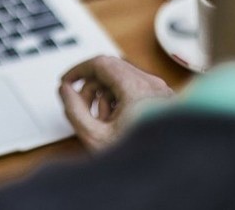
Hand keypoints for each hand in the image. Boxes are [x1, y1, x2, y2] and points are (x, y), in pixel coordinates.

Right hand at [58, 56, 173, 150]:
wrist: (169, 172)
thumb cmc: (141, 160)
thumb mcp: (95, 137)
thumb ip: (74, 110)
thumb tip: (65, 90)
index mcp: (136, 89)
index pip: (100, 63)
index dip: (78, 71)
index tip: (66, 82)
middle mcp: (152, 85)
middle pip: (110, 69)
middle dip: (90, 86)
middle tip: (81, 107)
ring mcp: (161, 91)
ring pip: (122, 79)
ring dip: (105, 95)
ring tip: (102, 121)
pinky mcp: (164, 100)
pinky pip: (135, 89)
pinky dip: (120, 100)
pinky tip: (117, 122)